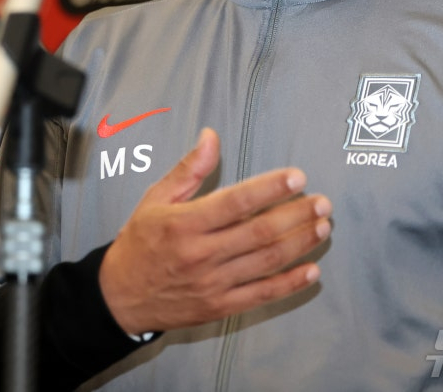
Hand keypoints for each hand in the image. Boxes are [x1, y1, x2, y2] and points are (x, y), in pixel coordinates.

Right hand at [98, 128, 331, 334]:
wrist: (119, 297)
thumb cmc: (140, 241)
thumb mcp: (156, 198)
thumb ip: (189, 168)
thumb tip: (211, 136)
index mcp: (186, 223)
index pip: (236, 201)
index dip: (270, 188)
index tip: (297, 177)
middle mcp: (202, 254)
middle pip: (259, 232)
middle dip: (297, 215)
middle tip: (323, 202)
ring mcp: (212, 283)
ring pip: (266, 262)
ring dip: (300, 244)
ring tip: (323, 227)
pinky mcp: (219, 306)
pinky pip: (261, 295)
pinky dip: (289, 284)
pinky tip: (311, 271)